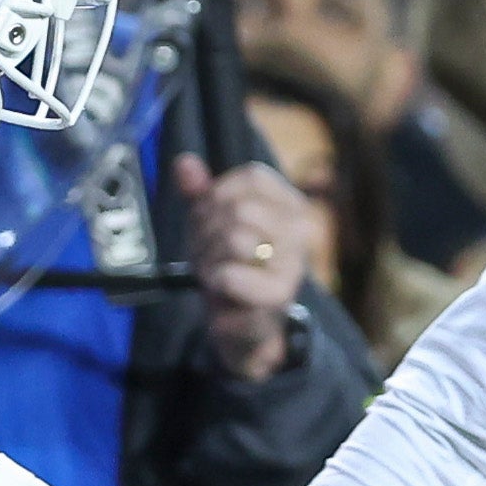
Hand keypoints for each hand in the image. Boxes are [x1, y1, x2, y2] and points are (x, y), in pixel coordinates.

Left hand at [168, 151, 321, 372]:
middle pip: (239, 209)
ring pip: (234, 239)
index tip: (211, 217)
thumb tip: (184, 162)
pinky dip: (216, 281)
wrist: (244, 323)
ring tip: (214, 270)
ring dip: (209, 258)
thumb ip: (199, 192)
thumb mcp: (212, 222)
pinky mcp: (280, 294)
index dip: (219, 194)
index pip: (253, 178)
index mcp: (291, 204)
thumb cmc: (232, 265)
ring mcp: (294, 262)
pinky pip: (231, 274)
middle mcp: (301, 229)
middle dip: (208, 232)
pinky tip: (222, 289)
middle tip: (209, 253)